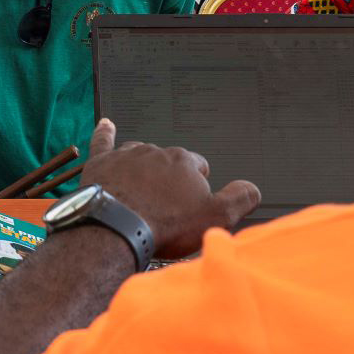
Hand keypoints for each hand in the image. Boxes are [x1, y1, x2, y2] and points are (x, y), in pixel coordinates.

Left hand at [79, 119, 260, 257]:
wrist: (116, 228)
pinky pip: (103, 141)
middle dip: (169, 181)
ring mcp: (127, 155)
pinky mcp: (102, 163)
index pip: (198, 167)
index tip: (190, 204)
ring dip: (143, 169)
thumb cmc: (164, 224)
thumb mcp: (216, 217)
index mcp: (184, 161)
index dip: (196, 188)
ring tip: (142, 193)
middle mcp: (156, 152)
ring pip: (140, 155)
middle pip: (168, 162)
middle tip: (165, 208)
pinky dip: (105, 133)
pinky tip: (106, 124)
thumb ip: (240, 198)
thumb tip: (251, 187)